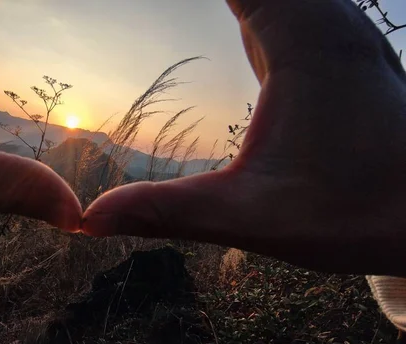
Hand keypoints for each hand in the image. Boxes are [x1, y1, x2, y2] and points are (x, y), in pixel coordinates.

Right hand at [83, 0, 405, 276]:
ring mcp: (332, 25)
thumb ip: (168, 210)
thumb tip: (90, 218)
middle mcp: (324, 15)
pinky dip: (247, 0)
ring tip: (165, 11)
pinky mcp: (330, 43)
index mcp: (302, 39)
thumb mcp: (253, 218)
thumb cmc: (357, 212)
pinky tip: (231, 10)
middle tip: (125, 5)